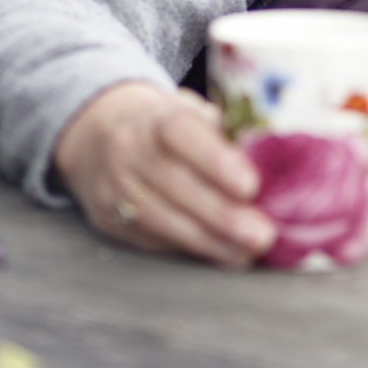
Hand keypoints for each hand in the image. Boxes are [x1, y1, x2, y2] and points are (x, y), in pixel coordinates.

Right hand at [53, 82, 277, 267]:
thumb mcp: (188, 112)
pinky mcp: (110, 221)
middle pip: (175, 185)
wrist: (95, 135)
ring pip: (162, 221)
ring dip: (210, 242)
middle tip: (263, 235)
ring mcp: (114, 189)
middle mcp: (128, 151)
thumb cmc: (163, 126)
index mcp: (153, 117)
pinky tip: (221, 255)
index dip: (214, 160)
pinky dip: (190, 251)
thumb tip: (271, 160)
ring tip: (247, 253)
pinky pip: (153, 240)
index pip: (180, 133)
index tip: (250, 186)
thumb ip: (223, 133)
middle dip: (222, 216)